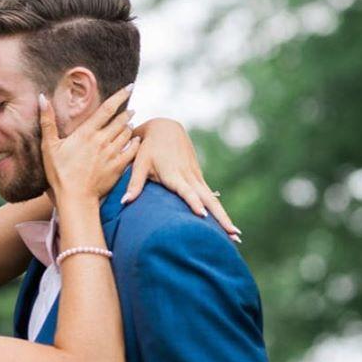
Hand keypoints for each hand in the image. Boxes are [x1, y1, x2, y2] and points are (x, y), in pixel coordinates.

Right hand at [41, 84, 139, 202]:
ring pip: (127, 134)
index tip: (129, 86)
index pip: (107, 109)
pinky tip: (135, 141)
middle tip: (130, 109)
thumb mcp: (49, 146)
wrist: (75, 198)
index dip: (120, 96)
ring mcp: (112, 154)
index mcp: (86, 133)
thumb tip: (42, 97)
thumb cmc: (59, 173)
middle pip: (121, 120)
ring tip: (129, 124)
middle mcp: (102, 141)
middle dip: (127, 113)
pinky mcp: (118, 167)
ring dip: (129, 127)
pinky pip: (133, 150)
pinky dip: (135, 143)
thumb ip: (47, 121)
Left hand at [124, 119, 240, 240]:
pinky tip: (226, 223)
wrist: (165, 126)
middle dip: (221, 217)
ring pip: (212, 198)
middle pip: (208, 199)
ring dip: (224, 216)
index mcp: (174, 174)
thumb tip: (125, 202)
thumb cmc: (148, 146)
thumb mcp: (139, 163)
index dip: (194, 202)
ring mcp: (196, 176)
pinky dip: (218, 208)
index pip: (186, 191)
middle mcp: (189, 176)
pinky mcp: (198, 176)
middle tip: (233, 235)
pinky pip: (210, 195)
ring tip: (236, 235)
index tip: (202, 216)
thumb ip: (134, 183)